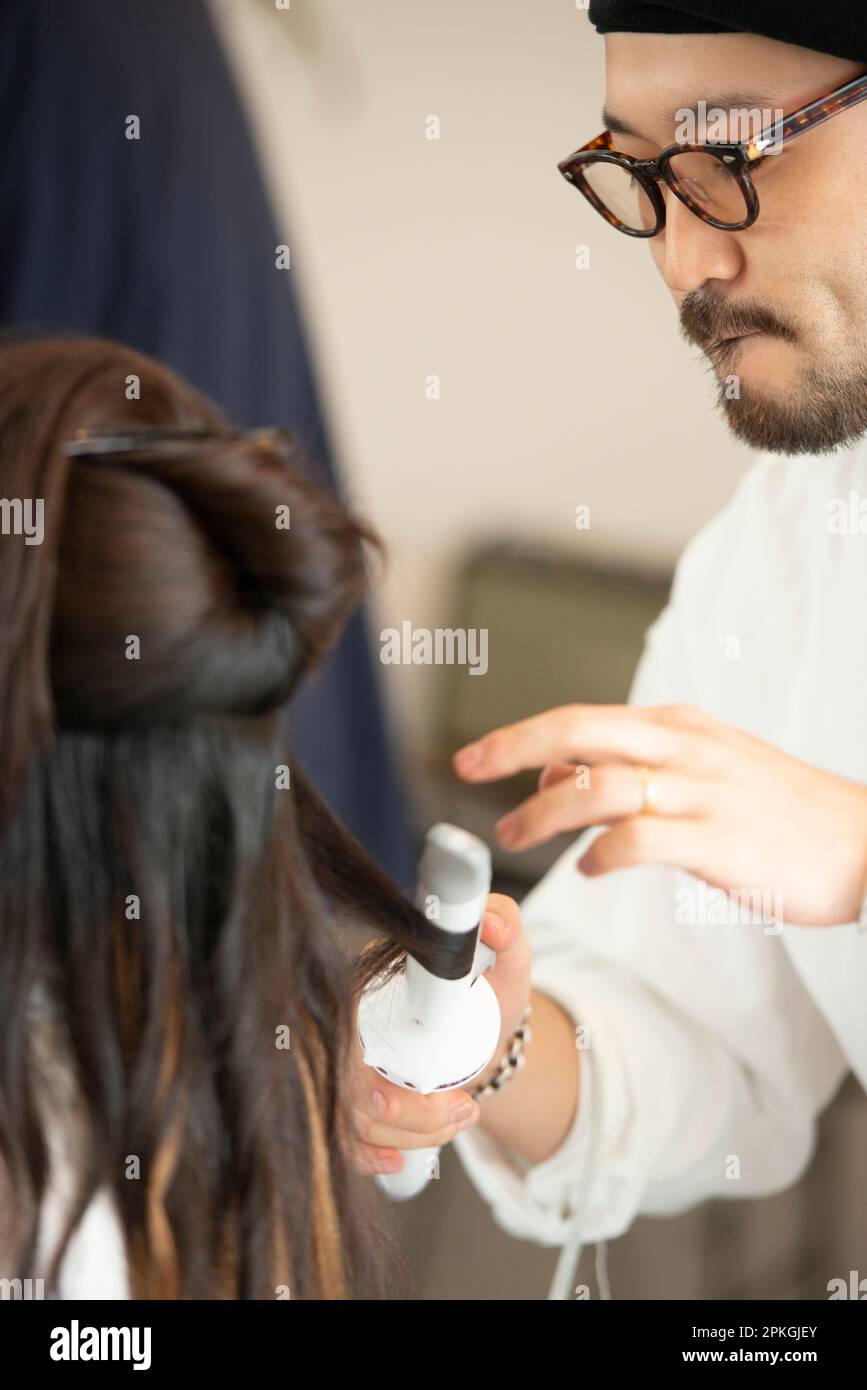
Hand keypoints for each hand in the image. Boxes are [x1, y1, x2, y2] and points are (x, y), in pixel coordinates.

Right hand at [350, 893, 530, 1176]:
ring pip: (350, 1114)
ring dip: (409, 1133)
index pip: (341, 1021)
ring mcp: (347, 1064)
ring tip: (465, 1116)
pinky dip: (370, 1155)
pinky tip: (398, 1161)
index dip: (361, 1060)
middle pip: (344, 1078)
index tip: (409, 1087)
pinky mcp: (354, 1101)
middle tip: (462, 1109)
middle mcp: (346, 1022)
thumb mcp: (505, 959)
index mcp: (367, 979)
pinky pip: (345, 1137)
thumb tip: (493, 924)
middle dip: (400, 1111)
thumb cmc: (486, 991)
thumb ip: (506, 924)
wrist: (485, 1033)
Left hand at [453, 703, 866, 926]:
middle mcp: (684, 747)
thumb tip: (561, 778)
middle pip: (580, 730)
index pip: (583, 718)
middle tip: (466, 768)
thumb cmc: (779, 811)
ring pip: (601, 784)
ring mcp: (702, 791)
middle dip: (513, 746)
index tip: (479, 757)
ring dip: (546, 810)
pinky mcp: (718, 839)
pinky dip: (603, 853)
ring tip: (515, 835)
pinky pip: (641, 837)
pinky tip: (590, 869)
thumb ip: (636, 769)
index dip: (523, 736)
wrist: (863, 842)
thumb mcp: (705, 769)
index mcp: (678, 727)